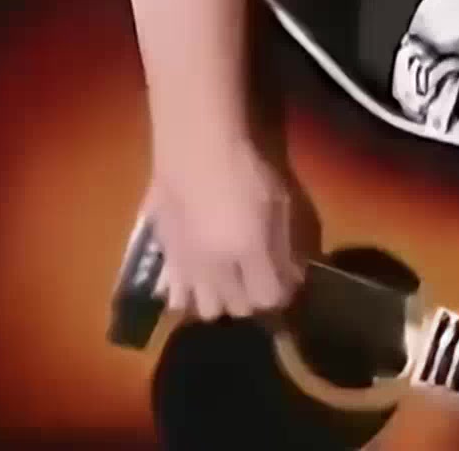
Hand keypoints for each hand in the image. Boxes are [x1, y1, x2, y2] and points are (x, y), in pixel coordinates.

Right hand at [145, 141, 305, 321]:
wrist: (195, 149)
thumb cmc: (245, 169)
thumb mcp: (278, 203)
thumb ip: (284, 246)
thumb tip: (294, 277)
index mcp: (249, 251)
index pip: (269, 298)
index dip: (282, 294)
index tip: (286, 281)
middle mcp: (217, 268)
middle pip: (239, 309)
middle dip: (253, 297)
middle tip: (256, 276)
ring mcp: (187, 266)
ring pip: (207, 309)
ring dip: (220, 299)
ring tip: (226, 279)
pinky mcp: (164, 257)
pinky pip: (175, 295)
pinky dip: (189, 293)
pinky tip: (198, 275)